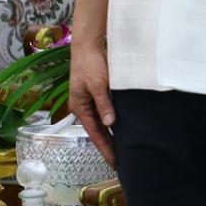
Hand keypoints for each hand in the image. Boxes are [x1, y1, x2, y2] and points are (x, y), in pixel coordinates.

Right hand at [68, 41, 116, 165]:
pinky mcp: (100, 93)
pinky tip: (124, 126)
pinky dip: (115, 120)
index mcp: (80, 108)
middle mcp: (85, 107)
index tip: (114, 161)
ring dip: (112, 133)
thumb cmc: (90, 64)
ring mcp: (92, 100)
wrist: (90, 44)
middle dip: (109, 144)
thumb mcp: (97, 84)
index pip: (95, 133)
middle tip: (122, 159)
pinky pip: (108, 111)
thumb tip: (110, 123)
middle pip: (99, 130)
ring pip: (103, 122)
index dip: (105, 147)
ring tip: (125, 146)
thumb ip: (103, 103)